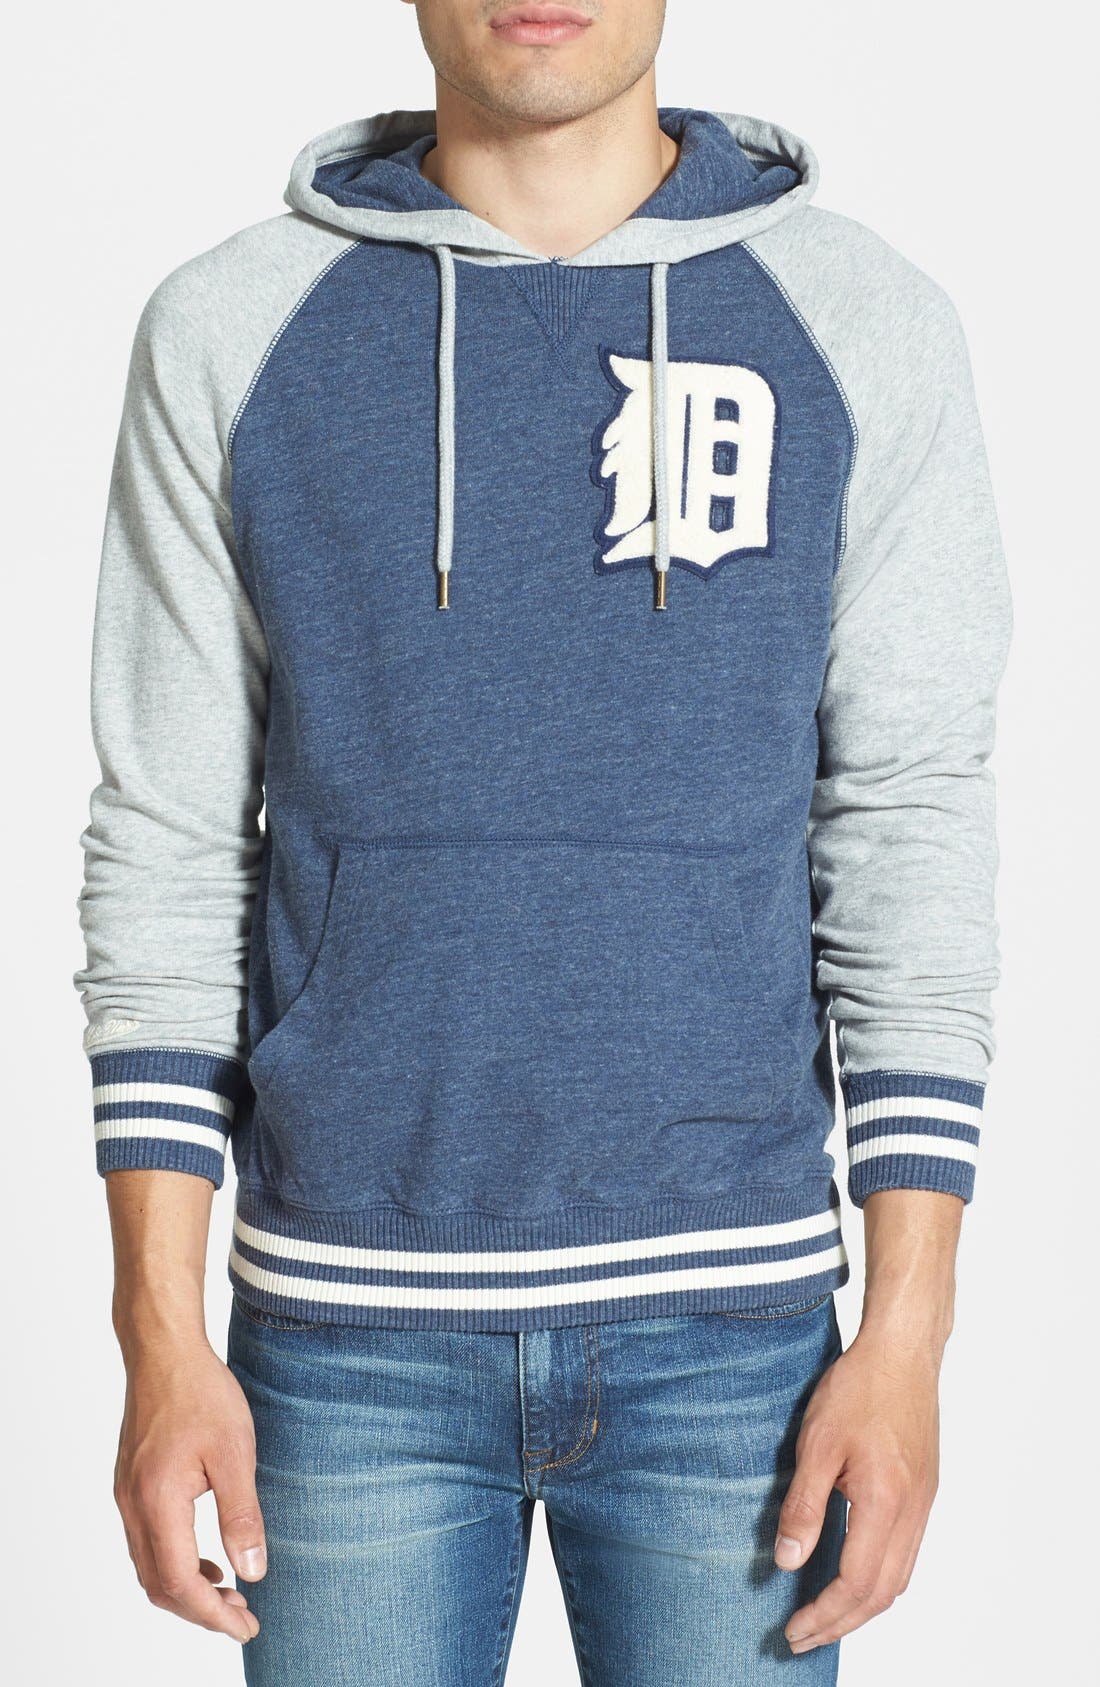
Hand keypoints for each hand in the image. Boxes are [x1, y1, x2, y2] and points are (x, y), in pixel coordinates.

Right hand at [113, 1334, 265, 1643]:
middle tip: (243, 1617)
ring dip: (187, 1591)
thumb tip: (253, 1572)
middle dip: (201, 1611)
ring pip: (150, 1568)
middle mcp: (133, 1506)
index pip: (180, 1583)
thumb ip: (242, 1515)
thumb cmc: (202, 1393)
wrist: (164, 1351)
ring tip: (230, 1594)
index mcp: (158, 1501)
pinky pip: (147, 1543)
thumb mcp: (235, 1452)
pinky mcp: (131, 1484)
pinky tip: (208, 1559)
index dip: (213, 1615)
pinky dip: (175, 1564)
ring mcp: (127, 1495)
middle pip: (159, 1586)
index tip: (248, 1625)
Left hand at [773, 1326, 941, 1653]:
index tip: (793, 1629)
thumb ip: (804, 1506)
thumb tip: (787, 1561)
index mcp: (886, 1501)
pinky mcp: (924, 1491)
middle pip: (882, 1593)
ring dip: (862, 1606)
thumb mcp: (817, 1443)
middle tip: (802, 1637)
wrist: (902, 1351)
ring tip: (824, 1617)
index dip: (824, 1614)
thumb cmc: (859, 1387)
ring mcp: (924, 1503)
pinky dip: (878, 1579)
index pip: (857, 1583)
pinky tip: (853, 1575)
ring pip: (899, 1578)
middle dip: (841, 1623)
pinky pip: (906, 1554)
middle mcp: (913, 1511)